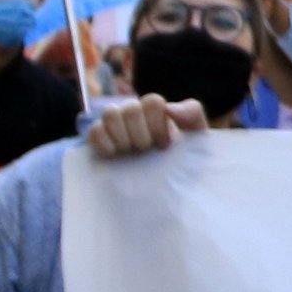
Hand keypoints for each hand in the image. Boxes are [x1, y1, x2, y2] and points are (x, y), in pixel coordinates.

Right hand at [85, 96, 205, 159]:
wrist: (168, 189)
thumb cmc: (184, 161)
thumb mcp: (197, 139)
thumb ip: (192, 115)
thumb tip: (170, 108)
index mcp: (157, 112)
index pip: (152, 102)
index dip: (157, 124)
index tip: (164, 145)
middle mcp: (135, 114)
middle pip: (130, 108)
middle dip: (140, 134)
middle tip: (146, 151)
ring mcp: (116, 126)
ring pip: (110, 113)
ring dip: (122, 136)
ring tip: (129, 152)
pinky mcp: (99, 140)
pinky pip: (94, 131)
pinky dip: (103, 142)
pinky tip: (114, 155)